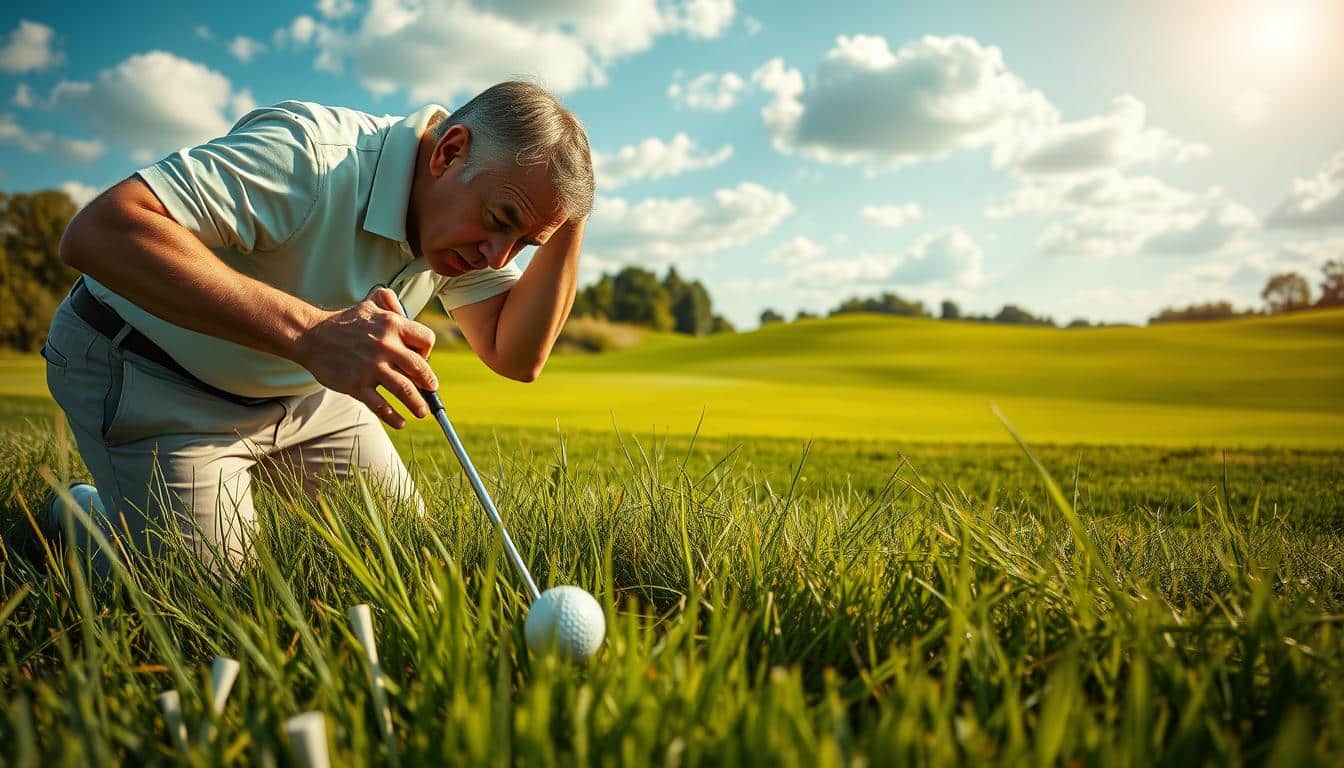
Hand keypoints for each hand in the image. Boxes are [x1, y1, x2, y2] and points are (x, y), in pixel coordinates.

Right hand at [295, 288, 437, 427]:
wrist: (311, 336)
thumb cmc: (345, 322)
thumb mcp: (369, 303)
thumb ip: (389, 301)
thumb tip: (406, 309)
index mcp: (392, 325)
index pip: (426, 341)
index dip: (427, 352)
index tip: (421, 360)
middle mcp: (384, 345)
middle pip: (420, 368)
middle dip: (429, 384)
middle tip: (431, 391)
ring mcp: (370, 367)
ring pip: (404, 390)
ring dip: (417, 404)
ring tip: (422, 412)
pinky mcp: (356, 384)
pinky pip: (380, 405)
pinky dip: (393, 417)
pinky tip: (400, 422)